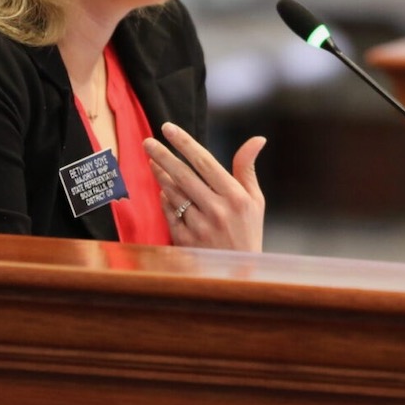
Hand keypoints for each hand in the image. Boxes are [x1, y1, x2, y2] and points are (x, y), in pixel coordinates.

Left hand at [144, 122, 265, 251]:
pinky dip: (165, 199)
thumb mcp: (255, 201)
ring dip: (160, 175)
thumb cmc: (248, 232)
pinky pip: (170, 213)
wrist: (238, 275)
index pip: (205, 162)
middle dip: (163, 155)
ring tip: (153, 161)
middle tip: (147, 141)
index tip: (168, 128)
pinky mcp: (186, 240)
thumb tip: (257, 139)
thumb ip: (247, 168)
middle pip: (183, 175)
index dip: (185, 143)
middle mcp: (217, 210)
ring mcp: (199, 227)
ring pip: (173, 193)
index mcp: (236, 197)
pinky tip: (163, 189)